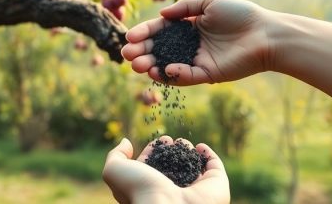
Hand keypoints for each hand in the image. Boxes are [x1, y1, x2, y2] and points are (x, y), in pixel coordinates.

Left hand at [102, 136, 229, 203]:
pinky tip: (199, 147)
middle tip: (169, 140)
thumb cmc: (139, 191)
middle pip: (174, 168)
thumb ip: (115, 156)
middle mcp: (174, 192)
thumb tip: (126, 143)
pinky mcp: (216, 185)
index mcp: (151, 191)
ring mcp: (196, 189)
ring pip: (193, 167)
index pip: (154, 170)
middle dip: (171, 152)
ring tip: (183, 143)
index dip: (153, 154)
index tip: (156, 143)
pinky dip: (208, 155)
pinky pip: (214, 167)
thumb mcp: (116, 172)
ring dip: (188, 152)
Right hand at [121, 0, 272, 85]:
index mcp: (188, 26)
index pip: (160, 30)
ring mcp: (197, 60)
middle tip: (127, 55)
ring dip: (151, 66)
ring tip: (138, 65)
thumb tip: (161, 14)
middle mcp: (190, 44)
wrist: (265, 33)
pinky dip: (173, 75)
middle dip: (141, 52)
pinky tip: (163, 70)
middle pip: (159, 49)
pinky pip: (186, 77)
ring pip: (168, 65)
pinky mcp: (207, 74)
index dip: (144, 33)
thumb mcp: (208, 3)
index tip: (129, 36)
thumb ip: (183, 8)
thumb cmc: (240, 14)